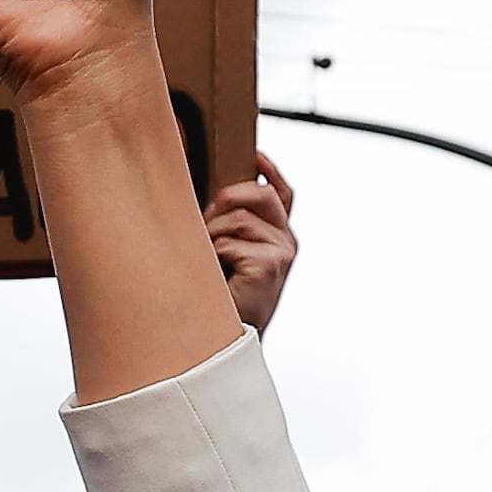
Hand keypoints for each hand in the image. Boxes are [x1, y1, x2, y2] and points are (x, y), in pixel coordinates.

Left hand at [206, 157, 297, 334]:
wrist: (223, 337)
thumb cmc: (221, 294)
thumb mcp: (226, 249)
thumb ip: (228, 222)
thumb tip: (210, 194)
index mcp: (278, 235)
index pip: (281, 193)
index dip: (270, 171)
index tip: (255, 155)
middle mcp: (285, 241)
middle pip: (261, 195)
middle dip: (228, 198)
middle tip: (206, 220)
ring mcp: (281, 252)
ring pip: (238, 218)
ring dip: (212, 234)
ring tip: (207, 259)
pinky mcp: (270, 264)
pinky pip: (229, 241)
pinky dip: (214, 255)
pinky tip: (217, 275)